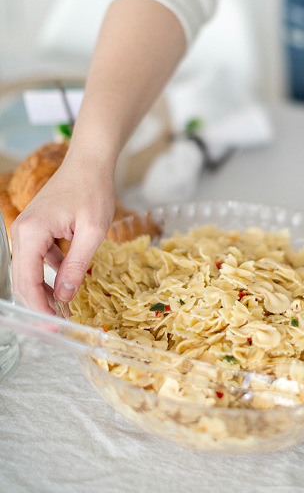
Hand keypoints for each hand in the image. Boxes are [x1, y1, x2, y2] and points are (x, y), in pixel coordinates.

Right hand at [10, 153, 114, 314]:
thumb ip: (76, 265)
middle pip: (22, 279)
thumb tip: (63, 297)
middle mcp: (22, 232)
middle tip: (56, 329)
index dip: (39, 308)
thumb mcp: (93, 231)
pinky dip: (48, 275)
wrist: (89, 163)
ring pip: (28, 271)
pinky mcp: (36, 229)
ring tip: (62, 313)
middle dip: (37, 306)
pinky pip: (37, 259)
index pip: (28, 280)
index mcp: (32, 232)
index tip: (54, 329)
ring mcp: (26, 230)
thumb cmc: (93, 191)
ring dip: (43, 292)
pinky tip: (66, 286)